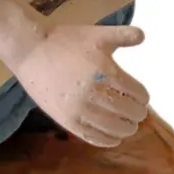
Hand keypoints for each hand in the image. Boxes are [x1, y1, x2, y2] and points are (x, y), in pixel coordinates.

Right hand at [12, 24, 149, 147]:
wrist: (31, 50)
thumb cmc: (64, 40)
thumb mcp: (96, 33)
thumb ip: (122, 35)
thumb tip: (142, 36)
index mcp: (106, 72)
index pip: (138, 94)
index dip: (142, 97)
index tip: (140, 97)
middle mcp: (95, 94)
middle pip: (130, 113)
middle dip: (136, 113)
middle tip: (135, 111)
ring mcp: (80, 110)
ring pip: (115, 129)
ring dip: (126, 128)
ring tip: (127, 125)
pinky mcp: (66, 120)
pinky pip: (94, 137)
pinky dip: (108, 140)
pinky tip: (113, 138)